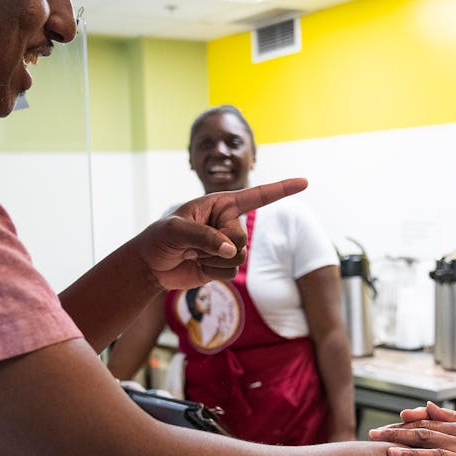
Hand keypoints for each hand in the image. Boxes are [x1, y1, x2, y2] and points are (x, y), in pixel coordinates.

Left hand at [137, 178, 306, 289]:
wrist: (151, 266)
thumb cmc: (159, 239)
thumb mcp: (175, 231)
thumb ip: (204, 237)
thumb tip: (230, 251)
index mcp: (219, 204)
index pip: (256, 196)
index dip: (282, 189)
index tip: (305, 182)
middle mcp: (227, 222)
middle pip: (242, 238)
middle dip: (220, 245)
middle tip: (194, 245)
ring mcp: (227, 244)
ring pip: (239, 257)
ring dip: (214, 260)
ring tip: (193, 254)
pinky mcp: (223, 265)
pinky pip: (230, 272)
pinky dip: (213, 272)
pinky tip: (198, 265)